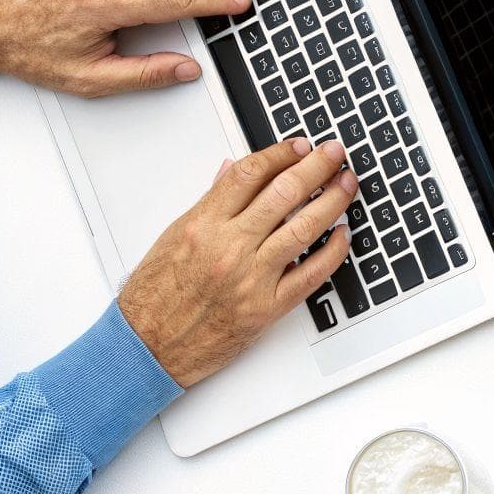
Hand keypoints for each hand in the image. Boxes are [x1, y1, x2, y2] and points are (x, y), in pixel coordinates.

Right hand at [119, 138, 355, 386]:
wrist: (147, 348)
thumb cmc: (154, 295)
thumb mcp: (173, 237)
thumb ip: (209, 202)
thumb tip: (232, 172)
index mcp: (202, 225)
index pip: (249, 175)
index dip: (280, 154)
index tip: (299, 145)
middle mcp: (229, 248)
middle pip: (284, 194)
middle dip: (316, 167)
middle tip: (334, 153)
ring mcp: (251, 279)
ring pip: (303, 229)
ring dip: (332, 202)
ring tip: (346, 184)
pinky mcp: (266, 309)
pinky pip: (310, 275)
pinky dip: (332, 252)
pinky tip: (342, 234)